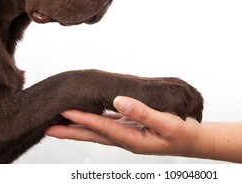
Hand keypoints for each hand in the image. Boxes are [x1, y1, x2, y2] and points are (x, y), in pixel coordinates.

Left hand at [45, 96, 206, 156]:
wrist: (192, 140)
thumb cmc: (182, 132)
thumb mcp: (166, 123)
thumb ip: (142, 113)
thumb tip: (118, 101)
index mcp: (133, 139)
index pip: (103, 128)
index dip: (84, 120)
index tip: (65, 112)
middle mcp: (126, 139)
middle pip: (93, 135)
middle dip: (71, 131)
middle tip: (49, 128)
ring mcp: (128, 135)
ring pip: (99, 131)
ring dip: (80, 127)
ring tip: (62, 124)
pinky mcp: (131, 129)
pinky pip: (109, 125)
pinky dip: (95, 121)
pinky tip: (89, 117)